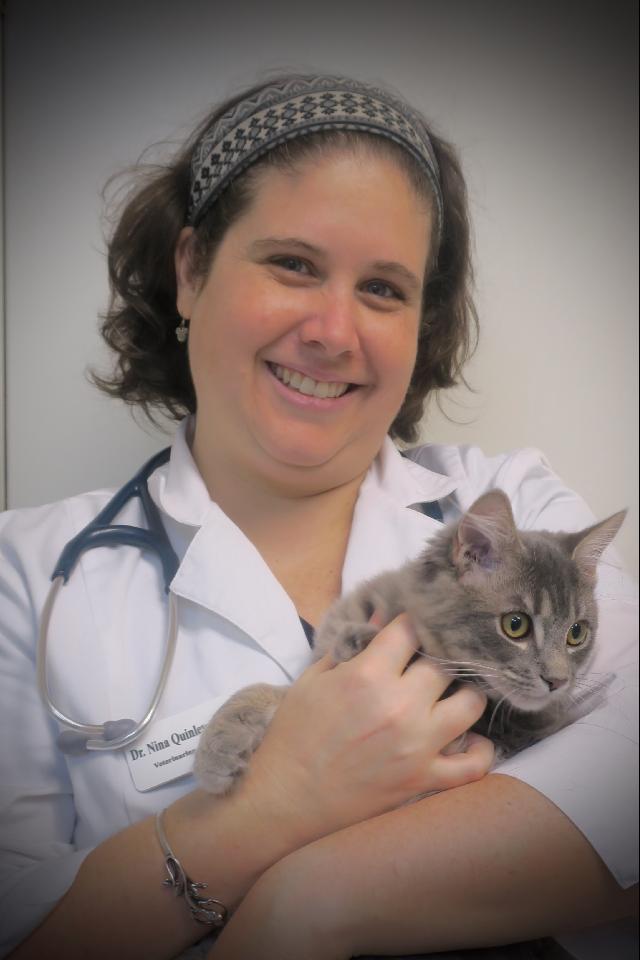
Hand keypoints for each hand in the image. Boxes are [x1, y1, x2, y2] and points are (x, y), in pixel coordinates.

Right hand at [238, 613, 492, 844]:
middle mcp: (400, 706)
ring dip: (465, 692)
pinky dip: (481, 751)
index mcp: (367, 676)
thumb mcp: (314, 679)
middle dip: (438, 655)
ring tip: (451, 692)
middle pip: (445, 662)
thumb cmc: (294, 734)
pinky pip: (474, 765)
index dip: (413, 620)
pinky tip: (470, 738)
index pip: (410, 629)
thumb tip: (382, 615)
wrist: (286, 798)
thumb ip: (351, 645)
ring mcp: (417, 745)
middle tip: (431, 658)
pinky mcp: (424, 780)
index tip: (412, 624)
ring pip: (471, 704)